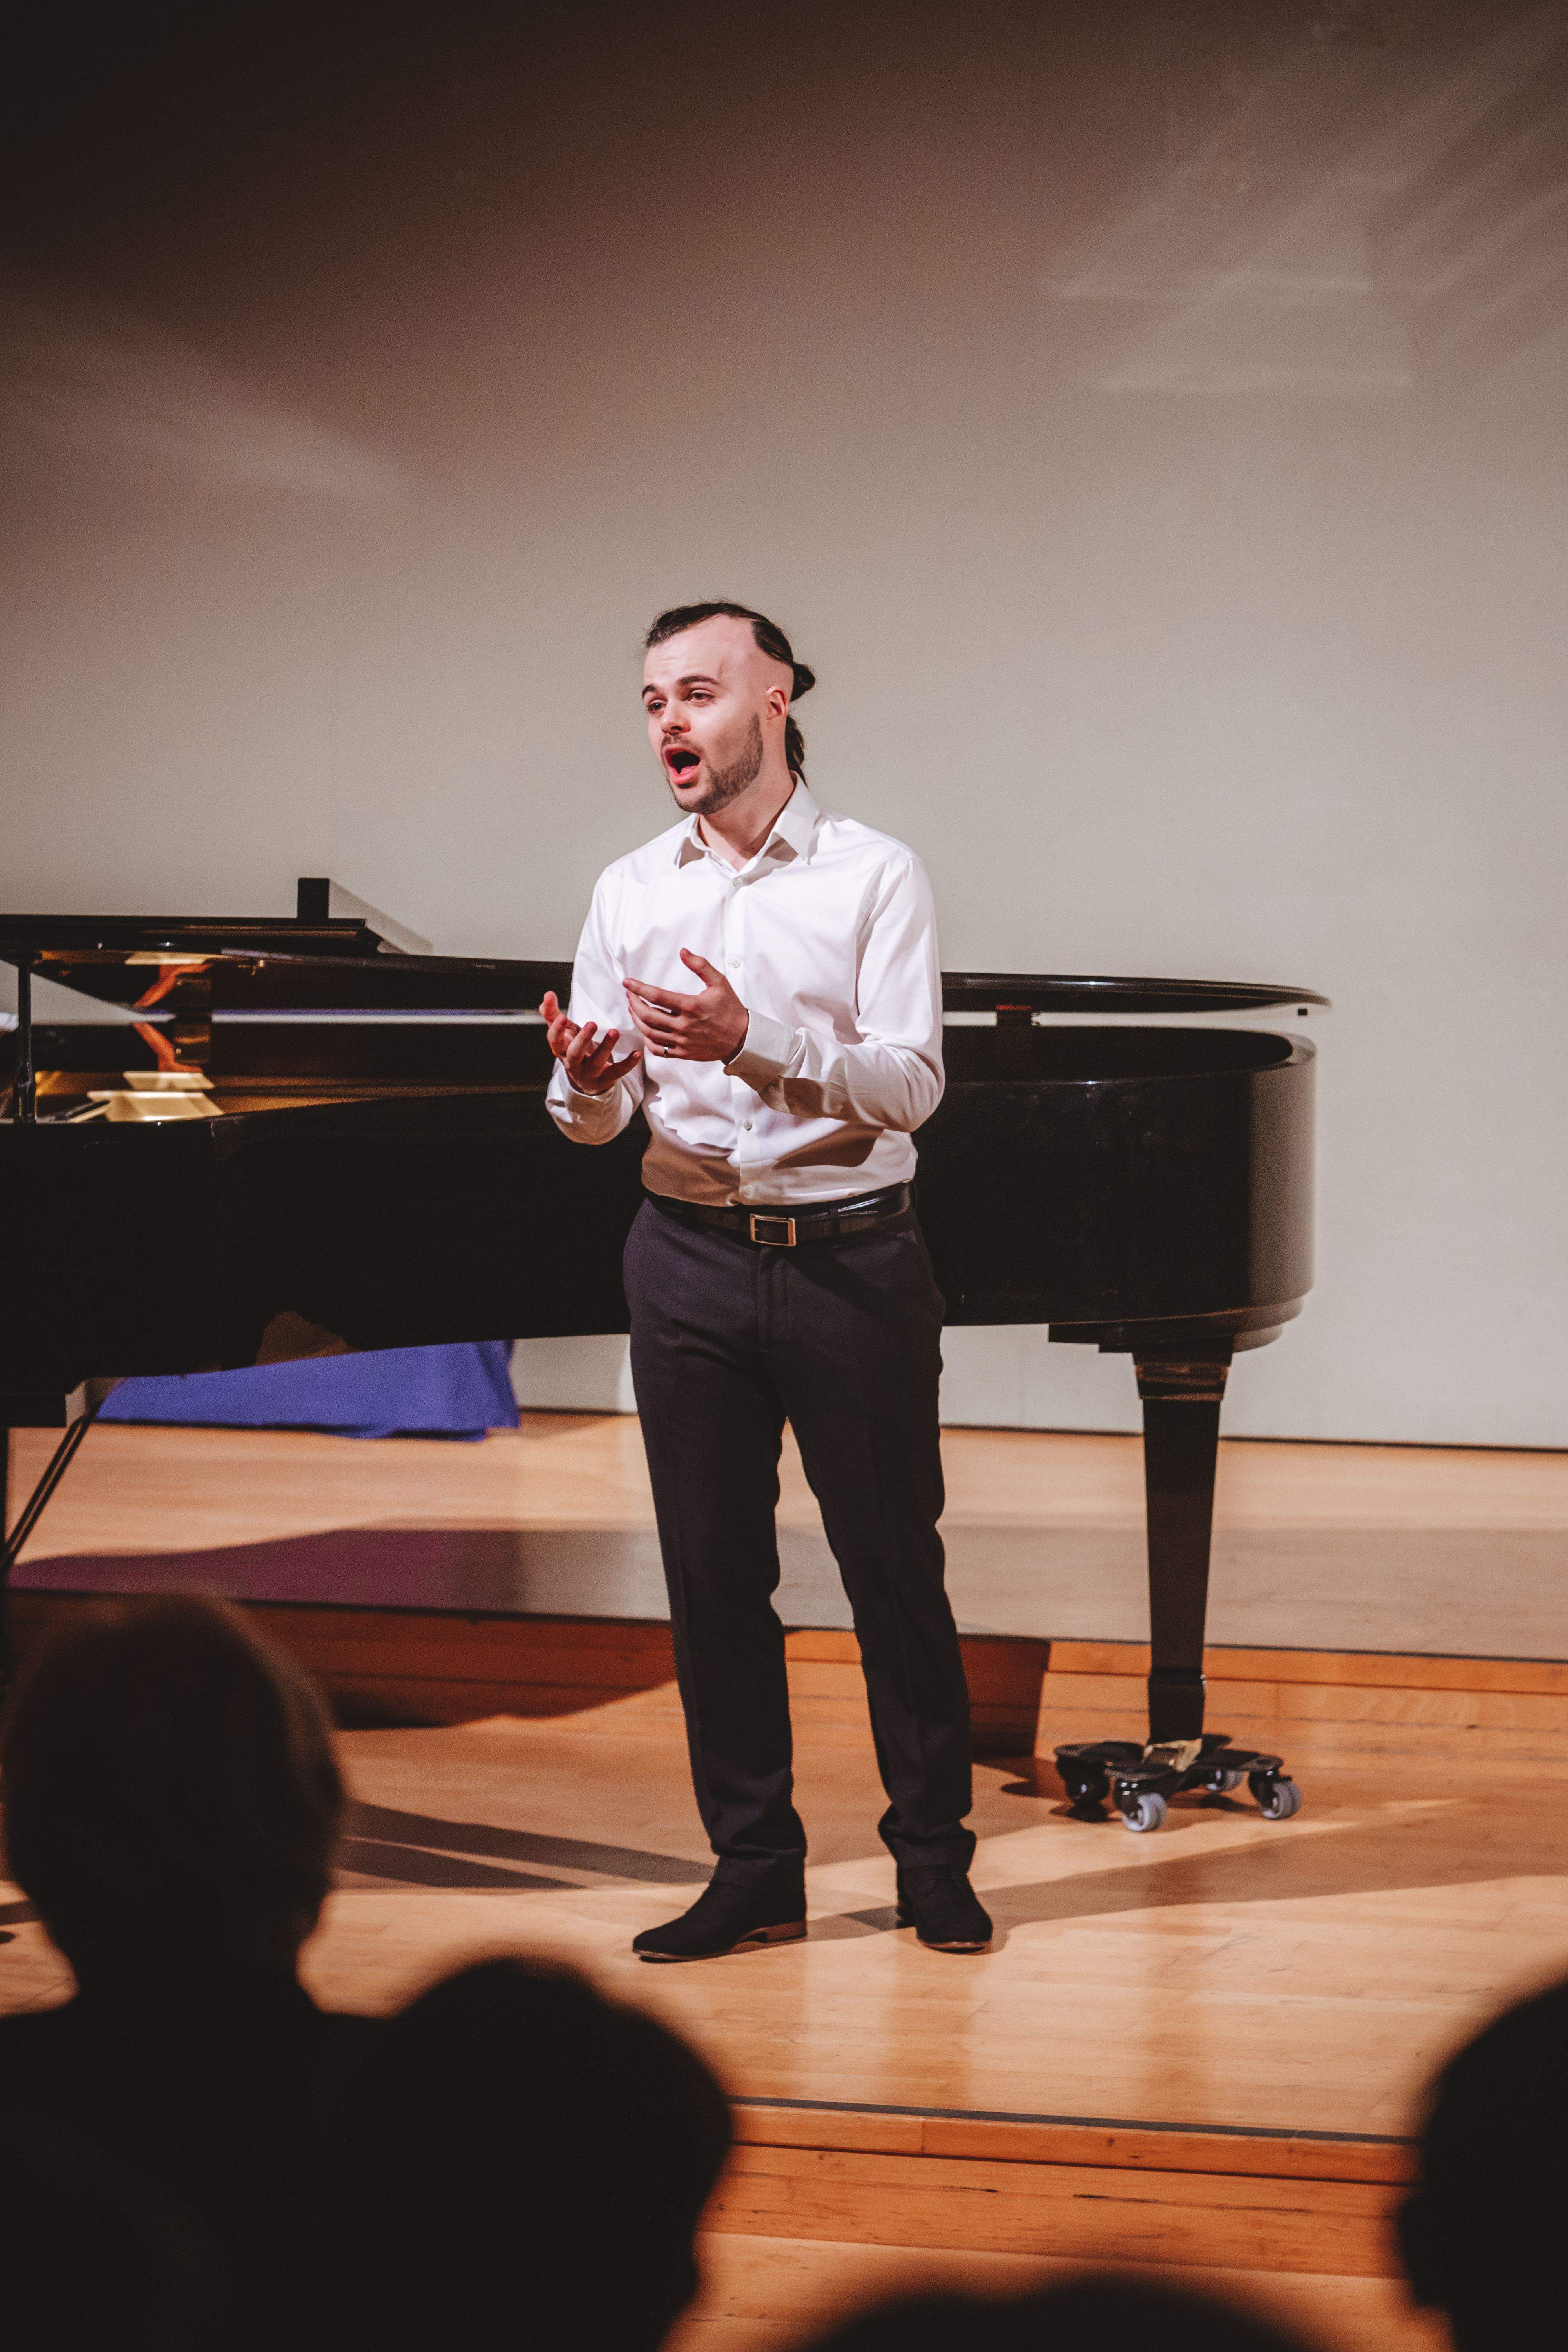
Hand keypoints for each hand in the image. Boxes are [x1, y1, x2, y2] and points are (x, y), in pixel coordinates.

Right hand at [539, 991, 640, 1095]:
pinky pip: (618, 1072)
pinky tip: (637, 1053)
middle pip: (575, 1053)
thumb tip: (547, 994)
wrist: (584, 1080)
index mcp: (561, 1049)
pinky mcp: (606, 1078)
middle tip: (592, 1023)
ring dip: (606, 1047)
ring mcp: (590, 1072)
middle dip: (583, 1039)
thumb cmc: (572, 1048)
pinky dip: (628, 1064)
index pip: (554, 1041)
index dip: (556, 1030)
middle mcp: (573, 1063)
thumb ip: (553, 1014)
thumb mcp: (563, 1032)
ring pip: (597, 1062)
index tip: (562, 1017)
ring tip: (614, 1032)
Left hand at [623, 950, 748, 1063]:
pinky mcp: (683, 1053)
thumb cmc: (730, 1009)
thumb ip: (700, 965)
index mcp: (691, 1006)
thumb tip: (683, 952)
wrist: (741, 1038)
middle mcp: (684, 1025)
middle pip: (647, 1015)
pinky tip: (645, 1030)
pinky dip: (647, 1040)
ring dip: (637, 1019)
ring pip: (649, 1032)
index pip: (656, 996)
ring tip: (633, 1009)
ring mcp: (683, 1041)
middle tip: (630, 994)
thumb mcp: (719, 982)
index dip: (638, 988)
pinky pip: (658, 1049)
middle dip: (633, 1003)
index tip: (628, 982)